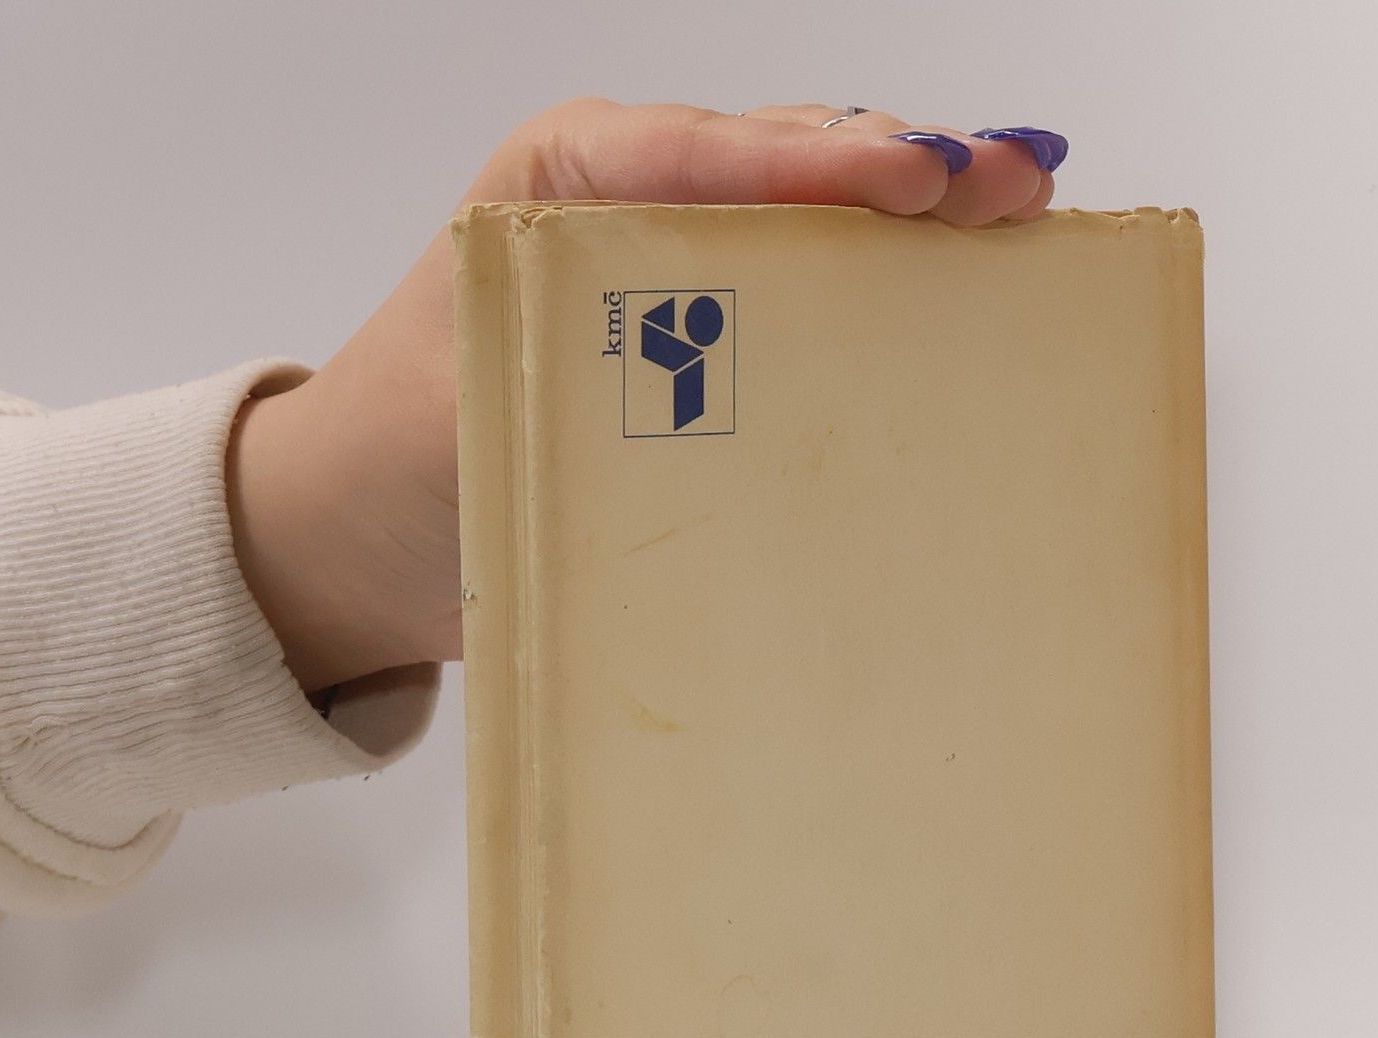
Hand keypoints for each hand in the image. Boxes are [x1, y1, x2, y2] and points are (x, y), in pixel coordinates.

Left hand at [226, 99, 1068, 692]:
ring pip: (814, 224)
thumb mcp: (477, 406)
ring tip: (1018, 218)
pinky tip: (960, 293)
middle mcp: (632, 210)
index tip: (918, 180)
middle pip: (788, 167)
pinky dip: (884, 298)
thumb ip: (580, 388)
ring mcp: (677, 278)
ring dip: (915, 224)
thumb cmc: (397, 465)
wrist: (359, 545)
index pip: (712, 152)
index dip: (822, 161)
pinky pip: (808, 302)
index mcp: (566, 185)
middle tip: (1010, 186)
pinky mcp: (705, 351)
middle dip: (905, 170)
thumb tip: (721, 423)